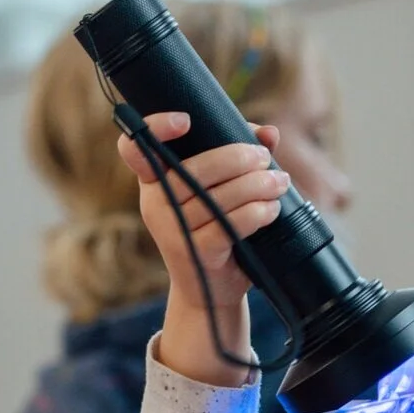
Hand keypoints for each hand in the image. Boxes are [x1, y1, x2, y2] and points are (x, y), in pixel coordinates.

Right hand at [116, 113, 290, 384]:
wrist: (213, 291)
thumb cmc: (217, 232)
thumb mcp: (221, 192)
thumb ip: (240, 157)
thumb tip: (269, 133)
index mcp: (154, 182)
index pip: (134, 148)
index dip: (155, 128)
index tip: (186, 121)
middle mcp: (155, 205)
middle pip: (191, 170)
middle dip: (235, 158)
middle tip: (264, 159)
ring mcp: (172, 232)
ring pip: (214, 198)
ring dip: (254, 186)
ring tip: (279, 182)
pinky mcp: (195, 254)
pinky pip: (227, 226)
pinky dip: (254, 214)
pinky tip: (272, 209)